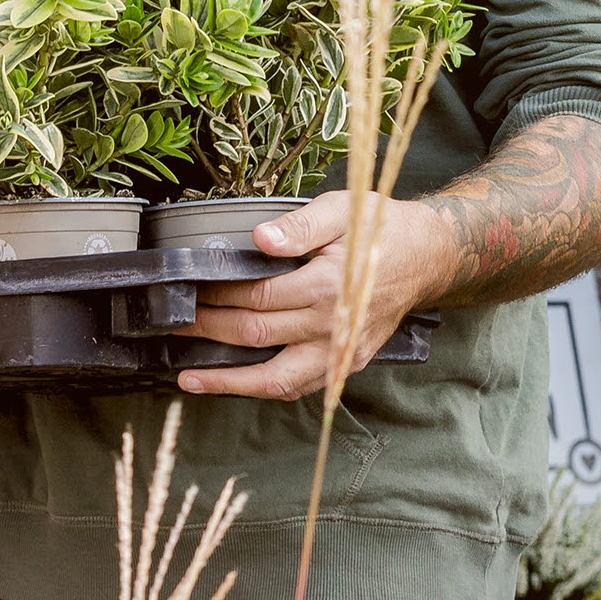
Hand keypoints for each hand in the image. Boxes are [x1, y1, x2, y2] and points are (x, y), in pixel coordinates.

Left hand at [170, 191, 448, 402]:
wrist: (427, 256)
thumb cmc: (380, 228)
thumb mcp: (343, 209)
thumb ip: (300, 226)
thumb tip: (259, 239)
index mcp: (327, 286)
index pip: (256, 295)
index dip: (219, 294)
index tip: (191, 288)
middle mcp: (332, 327)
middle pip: (256, 335)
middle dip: (209, 330)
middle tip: (174, 325)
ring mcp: (340, 352)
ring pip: (275, 379)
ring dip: (227, 381)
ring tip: (188, 378)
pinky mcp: (346, 364)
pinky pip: (299, 387)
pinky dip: (262, 390)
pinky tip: (234, 386)